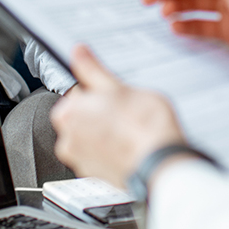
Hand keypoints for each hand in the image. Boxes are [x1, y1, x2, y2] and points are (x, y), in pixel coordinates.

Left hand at [50, 45, 185, 187]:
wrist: (161, 165)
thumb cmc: (144, 127)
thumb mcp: (119, 87)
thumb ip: (93, 70)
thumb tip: (78, 52)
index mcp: (68, 113)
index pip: (78, 92)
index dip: (100, 91)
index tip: (114, 94)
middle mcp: (67, 140)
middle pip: (82, 115)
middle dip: (101, 112)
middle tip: (125, 110)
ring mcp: (81, 161)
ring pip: (91, 136)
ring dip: (106, 131)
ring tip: (130, 128)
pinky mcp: (96, 176)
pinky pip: (100, 155)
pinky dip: (111, 149)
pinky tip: (130, 144)